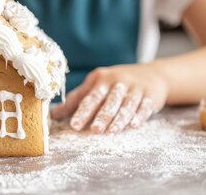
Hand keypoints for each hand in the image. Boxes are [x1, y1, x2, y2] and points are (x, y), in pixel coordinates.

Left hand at [51, 64, 167, 132]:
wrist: (152, 74)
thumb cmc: (117, 82)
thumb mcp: (97, 85)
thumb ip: (76, 100)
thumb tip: (53, 115)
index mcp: (102, 78)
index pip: (90, 97)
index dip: (82, 111)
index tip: (75, 125)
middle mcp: (119, 81)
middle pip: (109, 101)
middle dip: (102, 115)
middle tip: (94, 130)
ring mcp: (136, 88)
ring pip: (127, 104)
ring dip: (119, 118)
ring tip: (112, 131)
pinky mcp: (150, 96)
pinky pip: (144, 107)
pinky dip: (139, 116)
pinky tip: (133, 125)